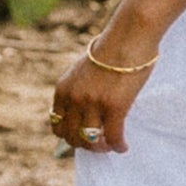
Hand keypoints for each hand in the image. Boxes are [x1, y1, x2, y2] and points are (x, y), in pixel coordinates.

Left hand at [48, 26, 154, 154]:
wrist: (128, 37)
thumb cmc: (110, 51)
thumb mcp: (83, 72)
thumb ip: (79, 91)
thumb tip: (84, 115)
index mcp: (63, 89)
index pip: (57, 125)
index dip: (70, 136)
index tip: (82, 137)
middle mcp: (74, 99)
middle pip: (72, 137)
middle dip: (85, 145)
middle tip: (99, 144)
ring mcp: (93, 104)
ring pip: (91, 141)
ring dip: (102, 148)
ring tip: (112, 145)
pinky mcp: (114, 107)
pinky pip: (113, 137)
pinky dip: (118, 146)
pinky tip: (123, 146)